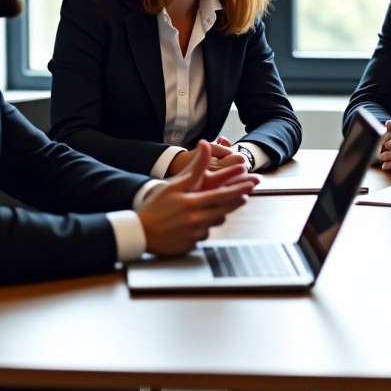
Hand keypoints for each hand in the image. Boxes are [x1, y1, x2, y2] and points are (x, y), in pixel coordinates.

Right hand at [138, 140, 257, 254]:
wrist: (139, 233)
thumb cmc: (155, 206)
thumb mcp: (175, 184)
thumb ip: (195, 167)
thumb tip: (205, 144)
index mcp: (193, 203)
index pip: (223, 195)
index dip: (239, 190)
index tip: (250, 185)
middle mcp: (197, 220)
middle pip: (225, 210)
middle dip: (236, 201)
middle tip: (245, 195)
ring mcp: (195, 235)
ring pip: (216, 222)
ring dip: (218, 214)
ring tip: (211, 207)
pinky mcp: (192, 245)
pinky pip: (205, 234)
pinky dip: (203, 227)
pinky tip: (193, 223)